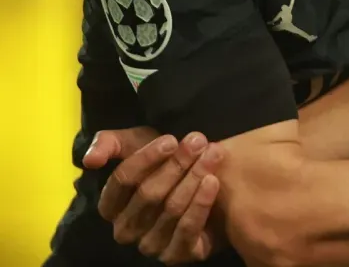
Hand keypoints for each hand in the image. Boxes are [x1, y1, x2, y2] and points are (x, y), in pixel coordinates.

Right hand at [87, 127, 224, 263]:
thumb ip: (110, 144)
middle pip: (149, 193)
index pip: (122, 181)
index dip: (146, 158)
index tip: (171, 139)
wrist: (209, 188)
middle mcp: (125, 230)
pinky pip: (187, 229)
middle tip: (198, 142)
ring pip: (171, 208)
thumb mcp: (136, 145)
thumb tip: (90, 160)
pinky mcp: (176, 254)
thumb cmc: (165, 163)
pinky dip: (201, 203)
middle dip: (176, 164)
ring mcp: (150, 245)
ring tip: (213, 154)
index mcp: (110, 207)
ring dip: (194, 178)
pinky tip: (213, 181)